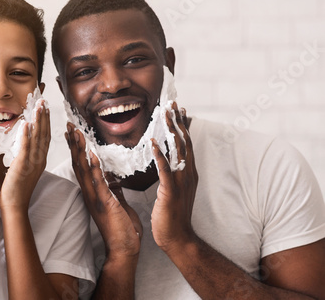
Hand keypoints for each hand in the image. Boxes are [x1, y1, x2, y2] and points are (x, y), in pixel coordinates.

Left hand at [0, 100, 49, 210]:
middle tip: (44, 101)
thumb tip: (19, 143)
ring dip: (39, 121)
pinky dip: (27, 135)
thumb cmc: (16, 188)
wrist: (15, 205)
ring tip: (39, 107)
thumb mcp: (21, 167)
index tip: (44, 107)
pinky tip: (27, 124)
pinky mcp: (23, 166)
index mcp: (39, 159)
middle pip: (44, 133)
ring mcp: (33, 162)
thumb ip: (22, 154)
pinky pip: (26, 148)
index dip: (45, 121)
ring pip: (38, 138)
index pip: (44, 136)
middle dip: (44, 116)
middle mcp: (39, 159)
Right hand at [65, 123, 142, 260]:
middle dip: (73, 144)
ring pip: (83, 170)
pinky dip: (94, 167)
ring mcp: (95, 198)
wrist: (125, 249)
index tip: (73, 132)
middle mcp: (90, 193)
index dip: (77, 148)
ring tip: (75, 133)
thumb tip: (111, 177)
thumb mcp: (116, 203)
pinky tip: (91, 154)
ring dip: (79, 150)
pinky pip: (97, 182)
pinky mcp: (104, 203)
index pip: (82, 166)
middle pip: (77, 164)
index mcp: (93, 192)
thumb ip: (112, 189)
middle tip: (69, 125)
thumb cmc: (121, 228)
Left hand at [151, 102, 197, 252]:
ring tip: (165, 114)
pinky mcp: (171, 190)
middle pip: (184, 141)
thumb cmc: (173, 214)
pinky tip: (152, 141)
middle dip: (178, 121)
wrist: (177, 237)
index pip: (186, 144)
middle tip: (172, 103)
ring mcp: (181, 181)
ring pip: (177, 150)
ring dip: (170, 130)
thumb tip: (168, 161)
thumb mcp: (175, 190)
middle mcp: (188, 173)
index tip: (179, 110)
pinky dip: (159, 154)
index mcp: (188, 173)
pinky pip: (164, 168)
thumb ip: (173, 174)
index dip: (183, 126)